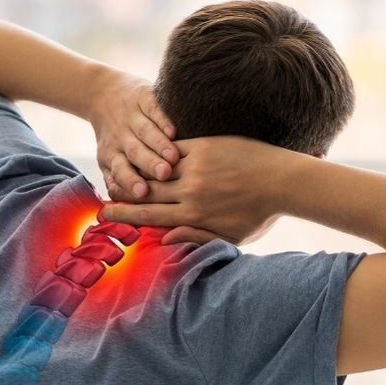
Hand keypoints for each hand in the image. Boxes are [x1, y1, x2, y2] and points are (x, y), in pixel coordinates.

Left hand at [90, 69, 179, 199]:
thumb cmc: (117, 143)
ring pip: (145, 132)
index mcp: (111, 156)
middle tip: (162, 175)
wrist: (104, 95)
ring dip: (158, 145)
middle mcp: (120, 137)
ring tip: (172, 158)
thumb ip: (117, 183)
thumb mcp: (109, 162)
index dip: (129, 181)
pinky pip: (154, 109)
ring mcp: (131, 117)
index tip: (141, 192)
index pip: (120, 171)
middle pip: (135, 153)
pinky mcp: (144, 98)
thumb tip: (118, 211)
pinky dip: (162, 119)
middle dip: (148, 163)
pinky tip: (173, 131)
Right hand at [104, 136, 288, 245]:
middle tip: (101, 195)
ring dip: (135, 171)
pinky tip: (145, 149)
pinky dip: (158, 150)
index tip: (105, 214)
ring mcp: (196, 166)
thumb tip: (165, 238)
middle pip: (146, 192)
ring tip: (117, 173)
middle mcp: (189, 191)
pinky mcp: (205, 146)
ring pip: (156, 169)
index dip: (126, 215)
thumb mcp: (230, 236)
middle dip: (122, 194)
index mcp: (194, 215)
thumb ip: (197, 238)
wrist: (284, 181)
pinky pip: (173, 148)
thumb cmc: (260, 214)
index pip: (150, 215)